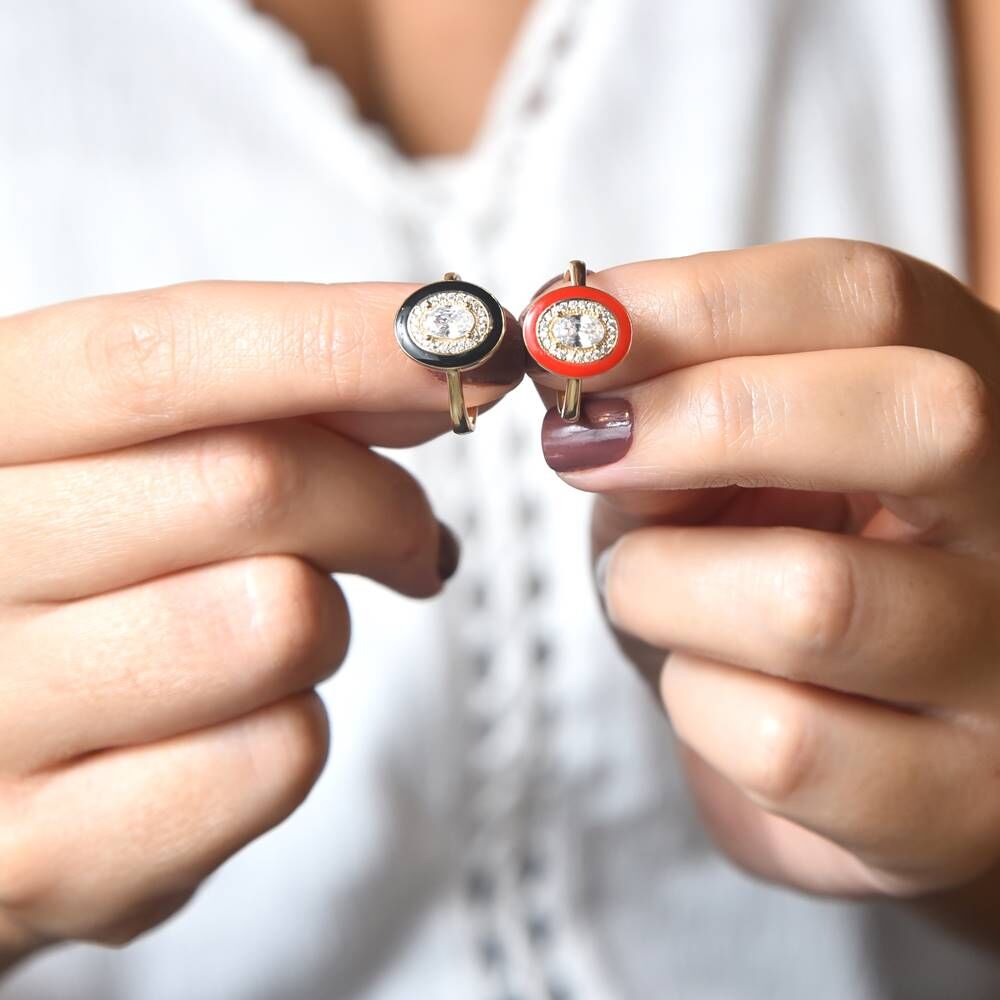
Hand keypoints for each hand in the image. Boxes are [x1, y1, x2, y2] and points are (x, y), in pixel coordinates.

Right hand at [0, 279, 520, 965]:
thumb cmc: (88, 581)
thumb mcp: (141, 458)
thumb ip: (274, 399)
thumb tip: (443, 358)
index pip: (157, 355)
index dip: (336, 338)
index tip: (467, 341)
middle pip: (251, 485)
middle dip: (382, 504)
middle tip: (409, 535)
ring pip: (279, 623)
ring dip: (329, 625)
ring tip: (284, 634)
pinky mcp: (45, 852)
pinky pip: (275, 757)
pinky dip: (297, 730)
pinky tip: (238, 725)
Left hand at [532, 240, 999, 902]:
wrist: (843, 745)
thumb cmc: (763, 573)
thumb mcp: (711, 474)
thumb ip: (662, 414)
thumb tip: (577, 368)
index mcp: (968, 402)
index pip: (870, 299)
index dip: (704, 301)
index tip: (572, 329)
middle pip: (916, 418)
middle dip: (705, 421)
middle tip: (585, 447)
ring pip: (817, 599)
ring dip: (664, 586)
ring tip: (646, 589)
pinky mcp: (955, 804)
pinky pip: (783, 744)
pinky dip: (692, 703)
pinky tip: (703, 687)